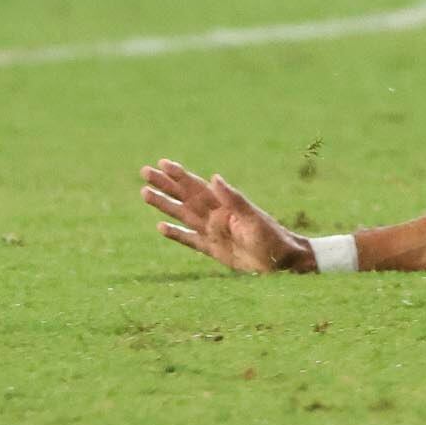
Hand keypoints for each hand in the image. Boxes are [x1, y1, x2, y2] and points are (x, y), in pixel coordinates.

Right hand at [142, 158, 312, 272]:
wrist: (281, 261)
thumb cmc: (271, 238)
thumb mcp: (253, 218)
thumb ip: (233, 199)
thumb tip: (214, 178)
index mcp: (224, 206)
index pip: (196, 187)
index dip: (179, 175)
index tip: (162, 163)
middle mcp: (215, 216)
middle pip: (184, 197)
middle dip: (165, 185)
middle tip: (144, 171)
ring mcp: (212, 232)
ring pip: (182, 215)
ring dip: (164, 204)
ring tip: (145, 193)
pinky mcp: (212, 249)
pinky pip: (189, 240)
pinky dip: (175, 234)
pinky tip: (160, 227)